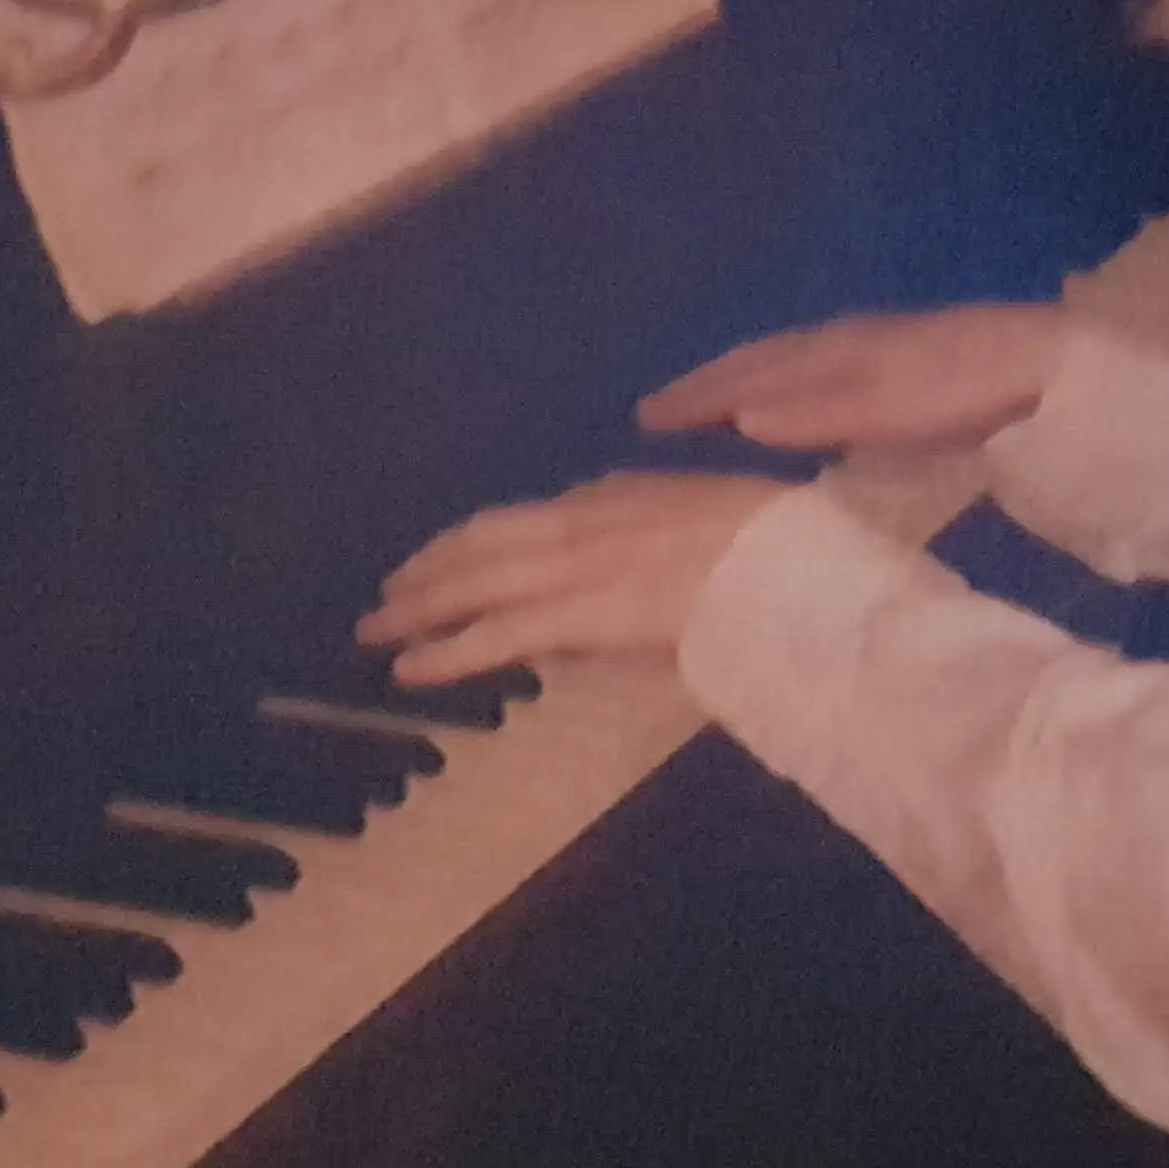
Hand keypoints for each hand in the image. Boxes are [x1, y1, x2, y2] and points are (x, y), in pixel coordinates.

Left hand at [355, 471, 796, 683]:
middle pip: (484, 542)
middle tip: (387, 593)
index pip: (527, 520)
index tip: (448, 556)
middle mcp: (582, 523)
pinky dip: (446, 651)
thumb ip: (647, 543)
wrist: (792, 566)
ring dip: (420, 606)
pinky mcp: (576, 614)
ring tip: (377, 628)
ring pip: (476, 583)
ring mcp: (574, 567)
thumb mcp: (700, 526)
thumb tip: (609, 565)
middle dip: (431, 568)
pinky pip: (495, 635)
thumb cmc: (772, 556)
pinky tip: (409, 668)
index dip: (477, 540)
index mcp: (616, 499)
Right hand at [635, 304, 1062, 455]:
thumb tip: (739, 416)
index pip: (748, 374)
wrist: (1045, 362)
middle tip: (655, 412)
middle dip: (707, 383)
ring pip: (792, 362)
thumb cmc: (963, 389)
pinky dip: (788, 384)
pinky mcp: (905, 364)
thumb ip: (816, 413)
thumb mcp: (887, 407)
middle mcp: (844, 341)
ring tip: (710, 404)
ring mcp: (876, 348)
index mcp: (832, 351)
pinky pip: (822, 369)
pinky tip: (798, 405)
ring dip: (744, 380)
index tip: (643, 420)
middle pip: (762, 360)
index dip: (697, 397)